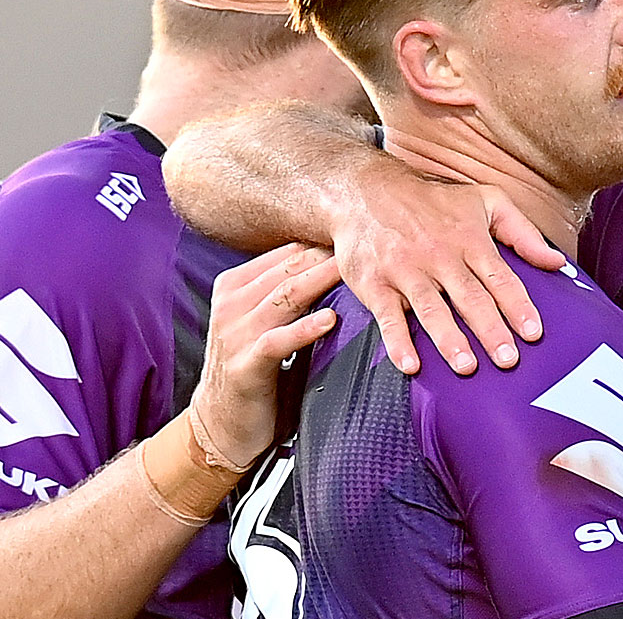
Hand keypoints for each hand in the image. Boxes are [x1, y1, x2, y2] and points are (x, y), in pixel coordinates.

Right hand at [190, 243, 341, 468]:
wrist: (222, 423)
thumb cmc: (255, 366)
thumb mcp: (266, 321)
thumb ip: (288, 294)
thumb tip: (336, 263)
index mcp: (235, 287)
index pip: (286, 254)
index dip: (322, 243)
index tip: (359, 233)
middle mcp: (232, 304)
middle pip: (288, 270)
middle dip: (327, 256)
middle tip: (367, 245)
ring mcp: (235, 334)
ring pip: (284, 297)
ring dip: (320, 282)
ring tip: (353, 271)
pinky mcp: (245, 365)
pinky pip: (277, 341)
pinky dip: (305, 329)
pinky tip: (330, 320)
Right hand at [329, 171, 564, 375]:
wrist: (364, 190)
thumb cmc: (433, 202)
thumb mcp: (485, 201)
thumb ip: (523, 232)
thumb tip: (558, 262)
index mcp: (469, 239)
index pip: (499, 277)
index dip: (517, 306)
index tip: (533, 333)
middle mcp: (439, 255)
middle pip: (469, 297)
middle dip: (490, 329)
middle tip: (508, 360)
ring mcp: (405, 269)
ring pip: (430, 308)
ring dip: (449, 339)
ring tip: (467, 367)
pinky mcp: (374, 283)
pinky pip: (387, 316)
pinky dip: (397, 341)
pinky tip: (411, 365)